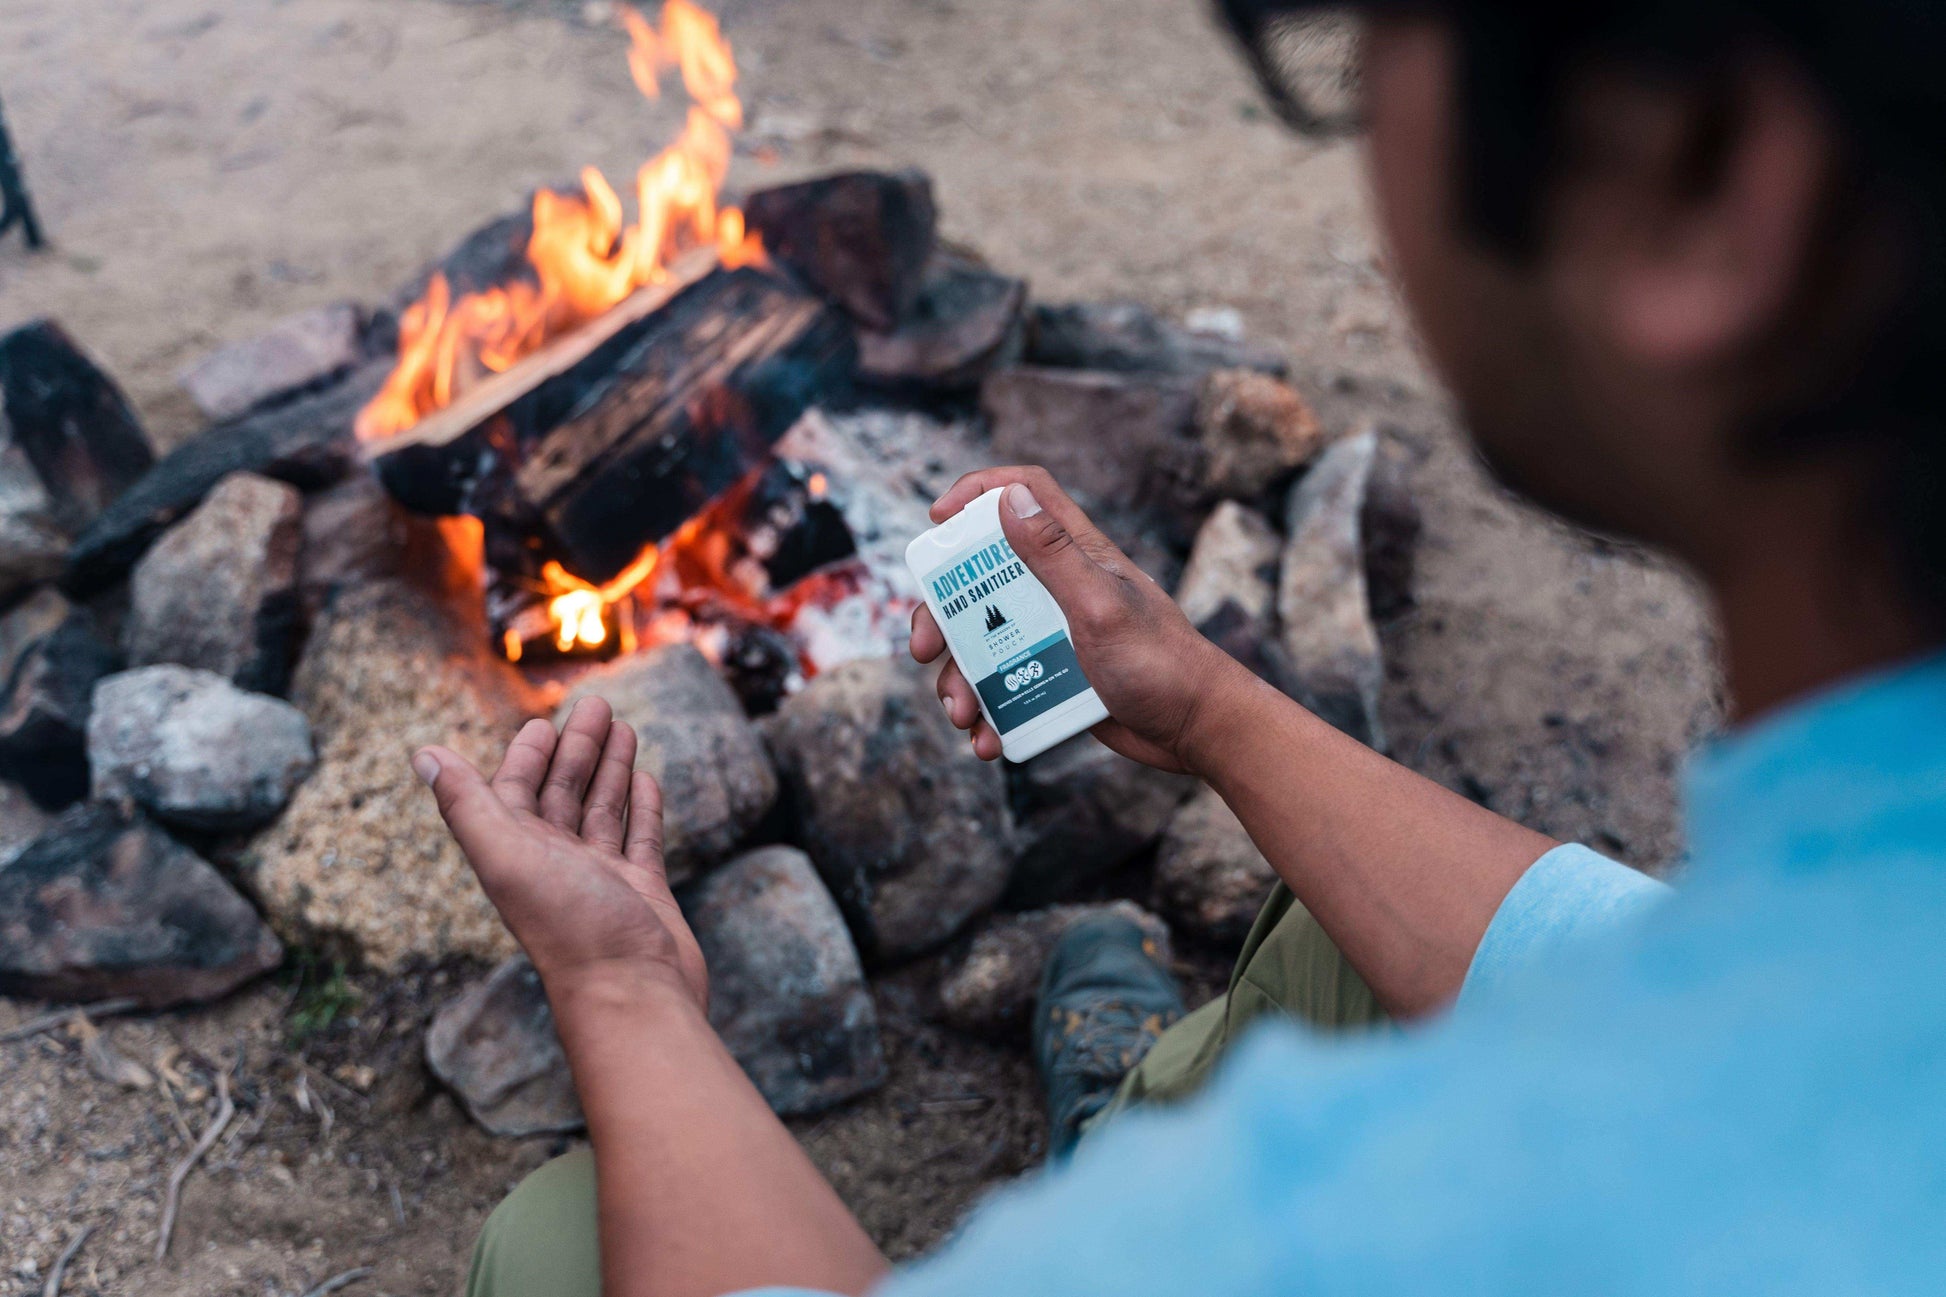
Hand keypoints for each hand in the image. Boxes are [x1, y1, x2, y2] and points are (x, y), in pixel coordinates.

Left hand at [412, 697, 706, 1010]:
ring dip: (611, 768)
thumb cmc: (570, 927)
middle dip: (579, 748)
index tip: (545, 721)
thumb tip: (421, 754)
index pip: (517, 790)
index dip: (527, 755)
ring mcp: (602, 878)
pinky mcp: (643, 891)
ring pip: (603, 809)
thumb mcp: (507, 855)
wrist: (632, 992)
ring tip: (627, 728)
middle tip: (600, 705)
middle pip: (563, 792)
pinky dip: (643, 807)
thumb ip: (466, 804)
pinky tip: (648, 780)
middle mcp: (557, 862)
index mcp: (519, 851)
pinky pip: (641, 838)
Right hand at [911, 466, 1252, 773]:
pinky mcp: (1055, 677)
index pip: (1023, 495)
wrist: (1195, 730)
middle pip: (980, 580)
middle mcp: (1060, 588)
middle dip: (941, 615)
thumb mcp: (1100, 606)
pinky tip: (986, 740)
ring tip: (962, 714)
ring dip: (960, 678)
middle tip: (924, 648)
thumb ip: (1055, 556)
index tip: (936, 519)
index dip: (977, 492)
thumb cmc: (1160, 662)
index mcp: (1076, 555)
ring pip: (984, 642)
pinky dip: (988, 713)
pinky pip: (1005, 687)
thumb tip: (1009, 499)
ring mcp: (1055, 633)